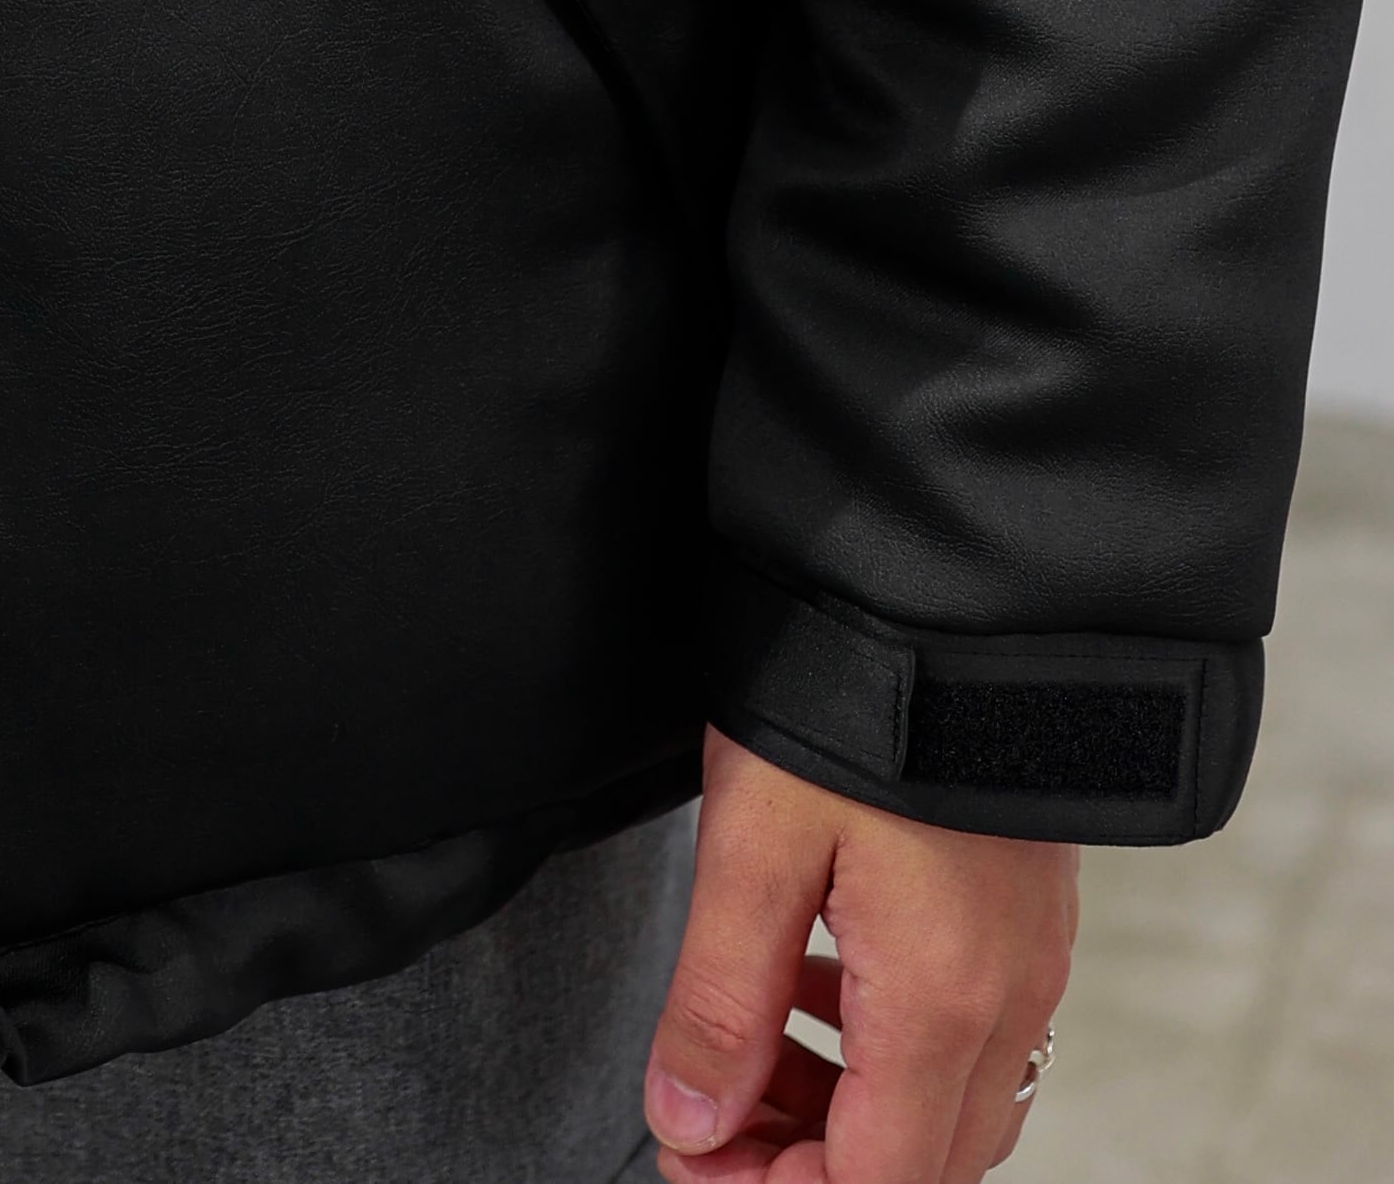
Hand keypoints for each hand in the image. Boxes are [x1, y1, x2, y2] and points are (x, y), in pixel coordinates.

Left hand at [646, 728, 1078, 1183]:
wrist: (951, 590)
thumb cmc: (852, 696)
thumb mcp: (753, 843)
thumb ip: (720, 997)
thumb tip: (686, 1121)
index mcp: (941, 1000)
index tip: (693, 1160)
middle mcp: (1007, 1000)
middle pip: (920, 1165)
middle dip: (808, 1166)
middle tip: (709, 1117)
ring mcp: (1031, 961)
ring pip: (950, 1109)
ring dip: (847, 1111)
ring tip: (751, 1052)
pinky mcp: (1026, 917)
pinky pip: (971, 1037)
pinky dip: (888, 1049)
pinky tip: (817, 984)